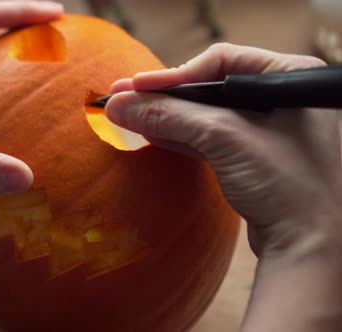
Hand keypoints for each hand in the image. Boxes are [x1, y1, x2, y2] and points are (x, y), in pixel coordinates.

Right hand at [105, 43, 341, 330]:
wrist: (309, 244)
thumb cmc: (286, 183)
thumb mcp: (223, 138)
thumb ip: (169, 115)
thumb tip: (120, 103)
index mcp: (289, 76)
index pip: (221, 62)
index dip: (175, 75)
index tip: (137, 86)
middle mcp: (281, 98)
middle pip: (210, 87)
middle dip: (166, 97)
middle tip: (124, 98)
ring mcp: (269, 128)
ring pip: (207, 114)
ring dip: (168, 117)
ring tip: (130, 116)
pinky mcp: (256, 155)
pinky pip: (212, 137)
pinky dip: (181, 136)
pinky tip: (154, 134)